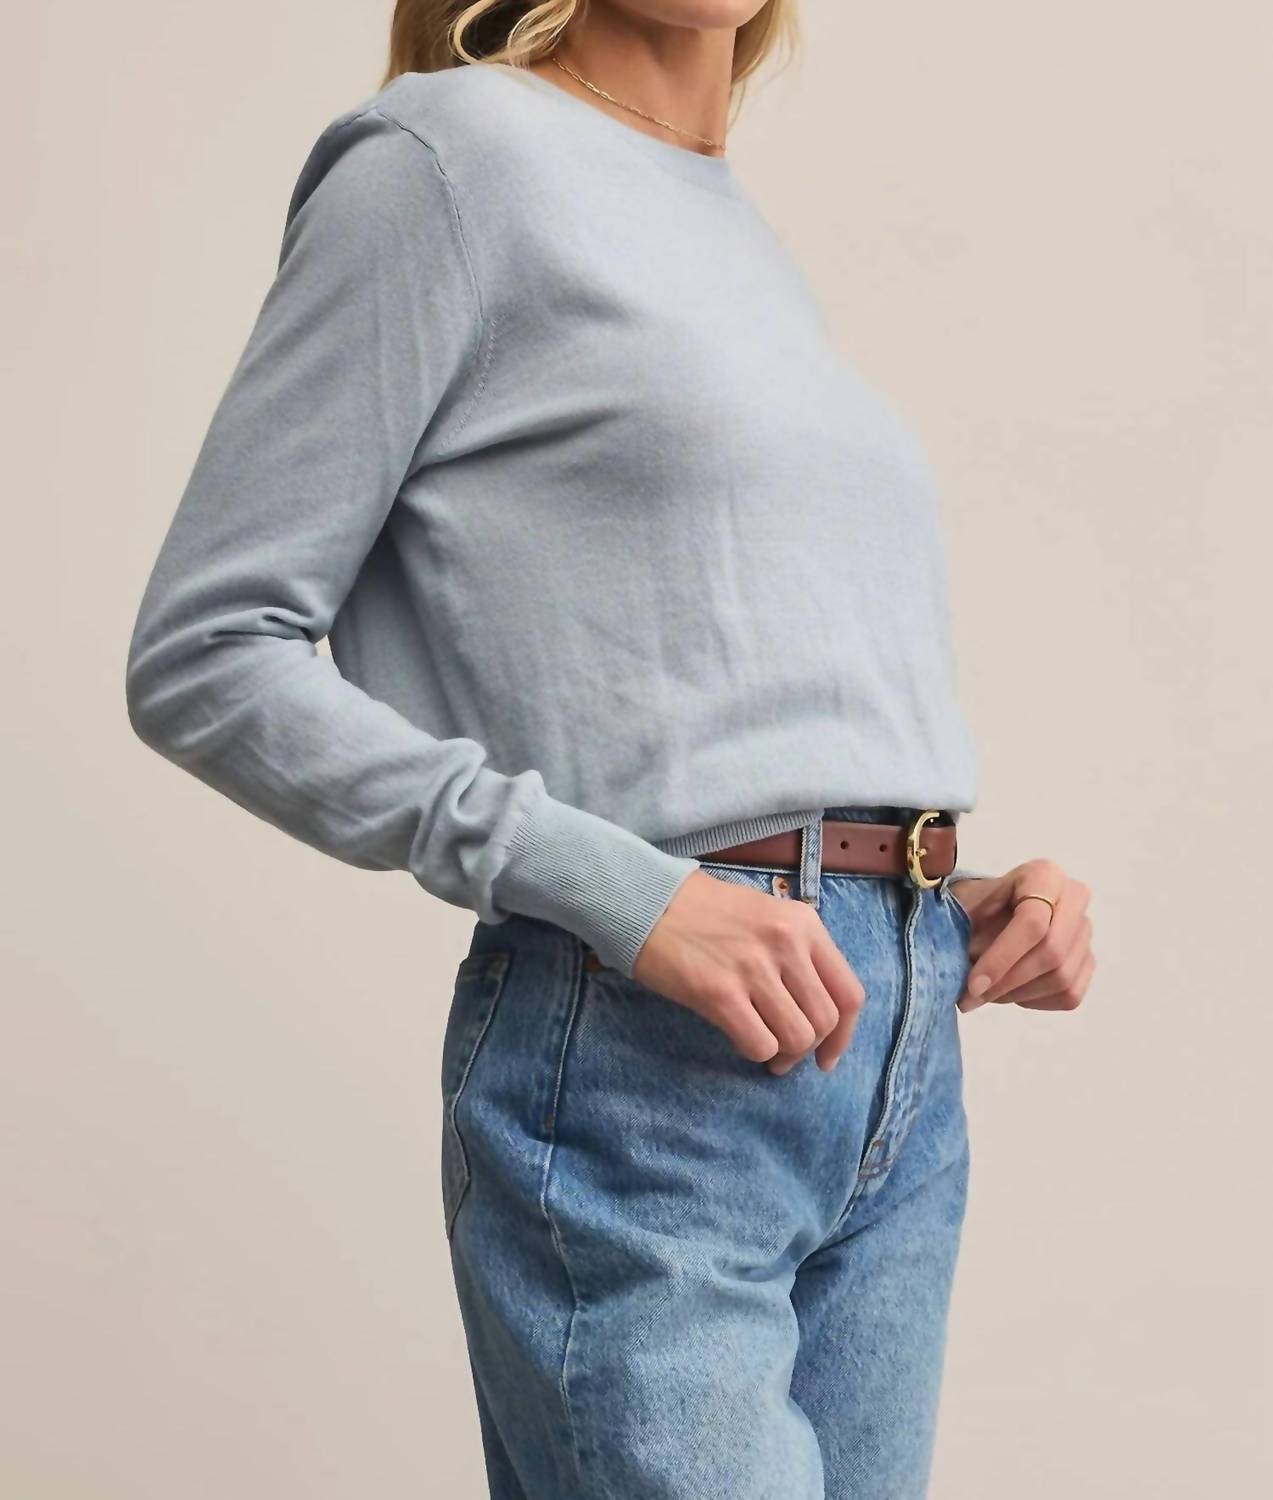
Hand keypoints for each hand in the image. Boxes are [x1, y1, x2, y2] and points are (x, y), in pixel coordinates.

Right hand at [632, 869, 865, 1074]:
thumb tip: (818, 1010)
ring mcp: (754, 968)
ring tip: (767, 1050)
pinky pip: (760, 1045)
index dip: (844, 1035)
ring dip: (783, 1055)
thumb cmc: (707, 912)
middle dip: (808, 1048)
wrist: (649, 901)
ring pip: (796, 1038)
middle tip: (786, 1052)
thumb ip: (799, 954)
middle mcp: (786, 943)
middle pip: (824, 1021)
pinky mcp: (720, 992)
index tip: (827, 1054)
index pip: (849, 993)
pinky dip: (756, 1053)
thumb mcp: (769, 915)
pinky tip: (742, 1038)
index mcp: (805, 924)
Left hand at [951, 859, 1094, 1012]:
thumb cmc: (974, 907)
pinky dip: (1035, 1001)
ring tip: (987, 992)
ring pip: (1062, 978)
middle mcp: (1074, 897)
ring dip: (1018, 994)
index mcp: (1043, 875)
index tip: (973, 984)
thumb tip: (972, 982)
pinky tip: (1010, 991)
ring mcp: (1085, 930)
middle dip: (1008, 981)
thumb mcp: (963, 909)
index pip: (1032, 923)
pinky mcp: (1087, 960)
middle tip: (973, 996)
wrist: (989, 914)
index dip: (1001, 959)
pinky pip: (1070, 994)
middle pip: (1052, 952)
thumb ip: (964, 936)